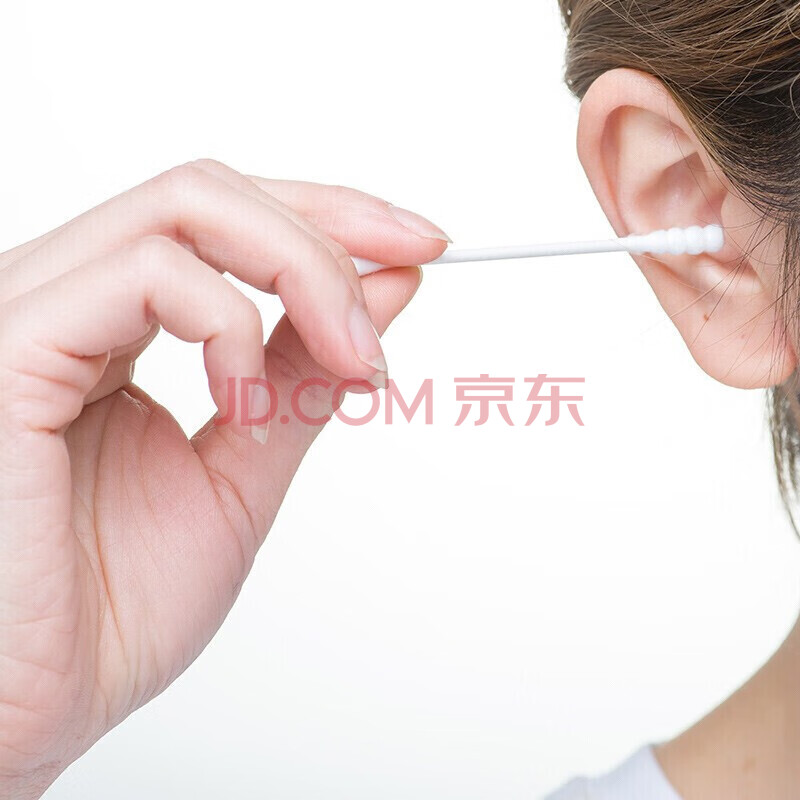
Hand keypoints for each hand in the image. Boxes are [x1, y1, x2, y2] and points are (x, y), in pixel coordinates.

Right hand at [0, 159, 448, 798]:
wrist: (33, 707)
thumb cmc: (112, 608)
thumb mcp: (245, 469)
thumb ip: (305, 374)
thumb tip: (382, 291)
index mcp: (115, 329)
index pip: (227, 220)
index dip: (333, 217)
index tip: (420, 244)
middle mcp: (70, 302)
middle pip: (213, 191)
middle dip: (332, 230)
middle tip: (408, 279)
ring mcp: (34, 314)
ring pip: (186, 206)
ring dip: (302, 272)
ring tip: (347, 360)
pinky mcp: (13, 348)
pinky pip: (145, 274)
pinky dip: (230, 324)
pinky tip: (246, 399)